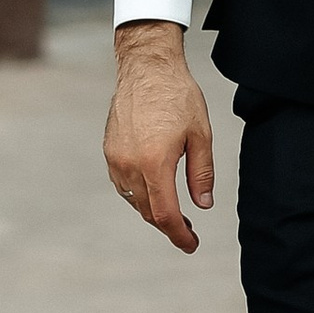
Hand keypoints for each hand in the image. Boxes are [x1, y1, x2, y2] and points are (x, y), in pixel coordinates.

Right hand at [103, 23, 215, 252]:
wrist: (146, 67)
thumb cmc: (177, 96)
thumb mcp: (200, 135)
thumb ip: (201, 174)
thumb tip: (203, 205)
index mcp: (155, 163)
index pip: (165, 214)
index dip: (179, 235)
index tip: (191, 245)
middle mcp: (130, 165)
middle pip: (148, 211)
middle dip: (169, 225)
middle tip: (188, 230)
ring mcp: (116, 158)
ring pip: (134, 200)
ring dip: (153, 210)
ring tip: (175, 211)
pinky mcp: (110, 150)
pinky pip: (124, 184)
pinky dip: (139, 194)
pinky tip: (154, 189)